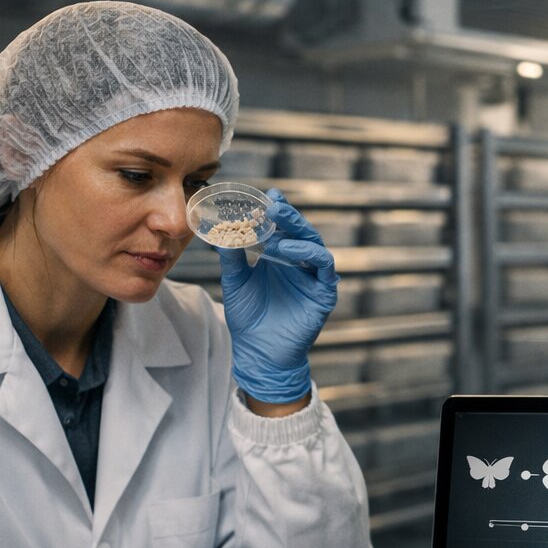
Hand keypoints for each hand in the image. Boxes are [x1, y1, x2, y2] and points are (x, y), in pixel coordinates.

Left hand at [218, 190, 337, 403]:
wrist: (259, 352)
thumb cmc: (249, 318)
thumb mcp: (235, 281)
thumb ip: (233, 256)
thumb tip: (223, 229)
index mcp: (281, 258)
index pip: (283, 228)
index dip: (278, 211)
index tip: (267, 195)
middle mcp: (300, 265)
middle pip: (301, 233)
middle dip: (289, 216)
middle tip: (274, 204)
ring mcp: (313, 278)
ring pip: (315, 246)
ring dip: (297, 234)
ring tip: (276, 232)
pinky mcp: (324, 294)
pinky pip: (324, 268)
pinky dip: (310, 255)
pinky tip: (290, 251)